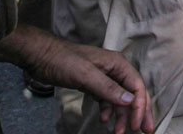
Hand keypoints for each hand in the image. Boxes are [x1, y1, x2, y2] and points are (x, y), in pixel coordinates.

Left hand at [0, 26, 153, 133]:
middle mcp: (114, 70)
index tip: (136, 126)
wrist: (39, 55)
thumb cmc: (62, 61)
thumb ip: (108, 88)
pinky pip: (106, 98)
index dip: (139, 107)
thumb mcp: (86, 75)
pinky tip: (104, 119)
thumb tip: (130, 101)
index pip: (136, 86)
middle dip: (137, 112)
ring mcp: (103, 76)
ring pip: (119, 98)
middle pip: (132, 93)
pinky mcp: (92, 83)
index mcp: (118, 64)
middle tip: (144, 130)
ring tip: (118, 132)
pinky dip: (107, 110)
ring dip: (120, 115)